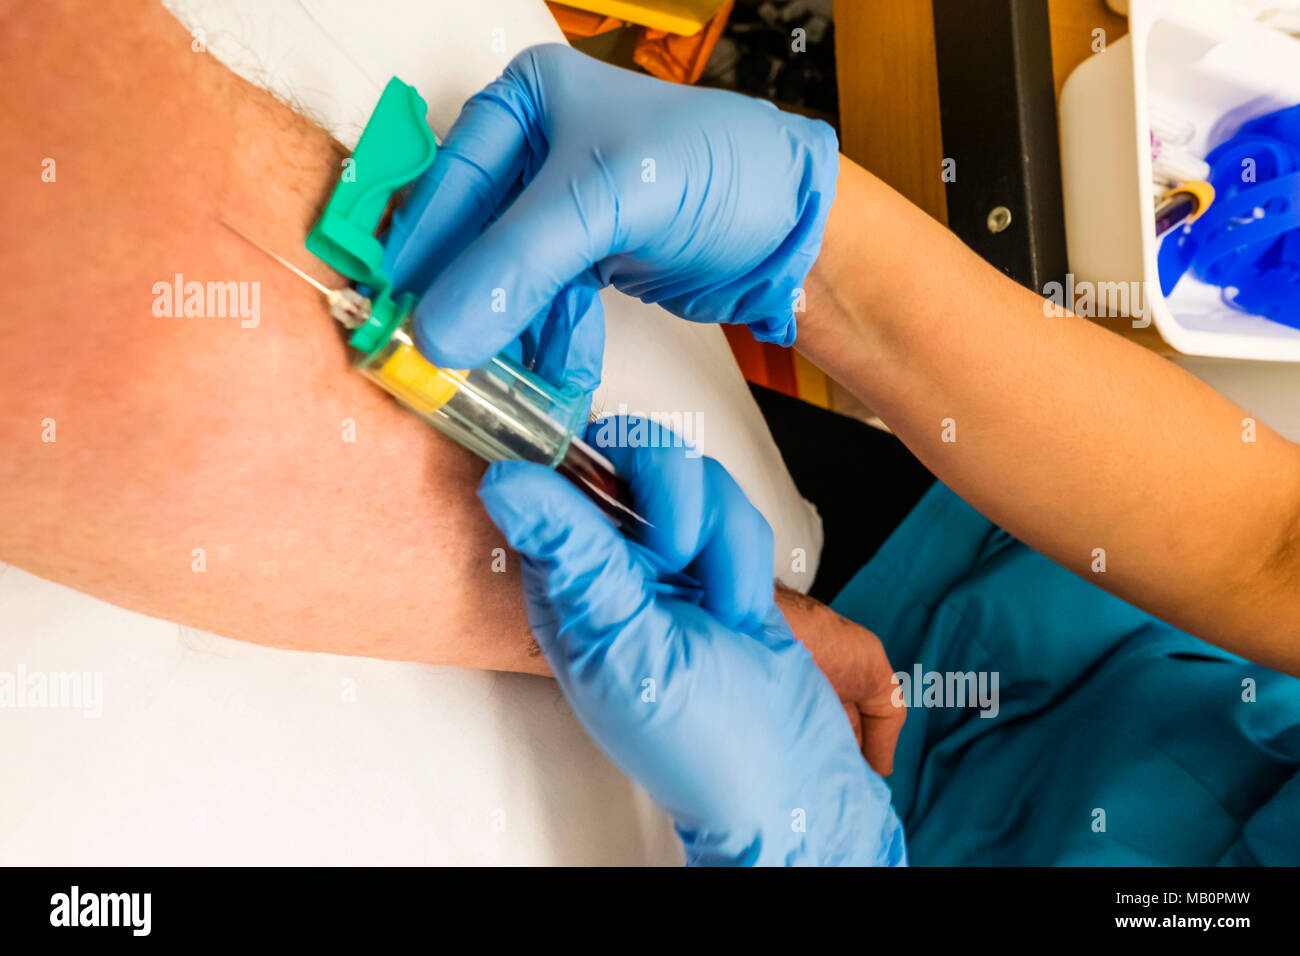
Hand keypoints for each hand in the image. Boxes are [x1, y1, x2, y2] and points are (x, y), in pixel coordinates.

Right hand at [384, 43, 838, 399]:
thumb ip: (519, 264)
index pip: (451, 181)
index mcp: (529, 101)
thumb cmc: (719, 170)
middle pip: (472, 234)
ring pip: (506, 277)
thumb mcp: (606, 200)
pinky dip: (545, 342)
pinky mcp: (585, 257)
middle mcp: (537, 149)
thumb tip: (439, 330)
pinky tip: (546, 377)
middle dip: (463, 300)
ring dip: (504, 333)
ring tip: (489, 382)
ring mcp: (560, 208)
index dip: (422, 250)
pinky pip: (544, 304)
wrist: (794, 224)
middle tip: (433, 357)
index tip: (395, 312)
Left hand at [477, 420, 904, 865]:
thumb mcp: (627, 650)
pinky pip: (734, 511)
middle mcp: (610, 558)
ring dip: (722, 539)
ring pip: (695, 476)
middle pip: (634, 453)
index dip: (596, 458)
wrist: (787, 775)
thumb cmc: (697, 741)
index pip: (560, 466)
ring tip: (720, 605)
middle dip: (674, 494)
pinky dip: (747, 556)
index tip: (628, 496)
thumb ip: (573, 559)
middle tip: (678, 552)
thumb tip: (506, 483)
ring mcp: (667, 557)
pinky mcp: (719, 559)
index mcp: (565, 577)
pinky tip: (740, 608)